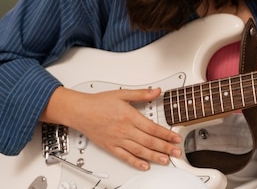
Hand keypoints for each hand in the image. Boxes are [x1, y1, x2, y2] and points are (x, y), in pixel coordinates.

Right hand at [41, 87, 181, 170]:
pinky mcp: (111, 147)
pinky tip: (145, 166)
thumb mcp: (122, 93)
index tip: (175, 138)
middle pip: (149, 141)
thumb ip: (141, 93)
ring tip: (165, 160)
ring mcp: (118, 140)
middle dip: (165, 147)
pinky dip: (136, 162)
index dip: (166, 134)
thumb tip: (156, 91)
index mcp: (129, 116)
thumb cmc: (99, 102)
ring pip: (140, 151)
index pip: (153, 128)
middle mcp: (125, 130)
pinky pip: (125, 157)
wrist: (80, 111)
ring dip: (154, 156)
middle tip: (176, 151)